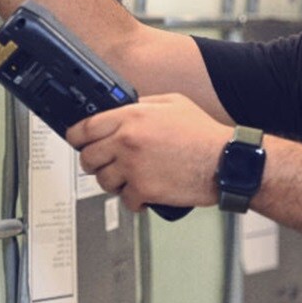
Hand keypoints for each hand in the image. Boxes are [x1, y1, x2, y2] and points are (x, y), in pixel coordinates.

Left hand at [66, 94, 230, 211]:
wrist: (225, 161)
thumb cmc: (203, 133)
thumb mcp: (171, 102)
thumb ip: (141, 104)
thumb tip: (122, 109)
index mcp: (131, 116)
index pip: (85, 128)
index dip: (76, 137)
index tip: (78, 142)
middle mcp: (127, 141)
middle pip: (87, 157)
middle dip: (93, 162)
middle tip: (104, 163)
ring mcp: (133, 167)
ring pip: (102, 181)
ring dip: (113, 182)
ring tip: (129, 178)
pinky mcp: (144, 190)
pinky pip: (124, 200)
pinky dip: (133, 199)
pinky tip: (143, 192)